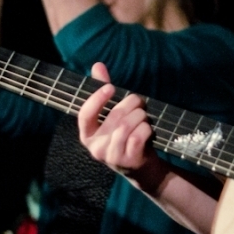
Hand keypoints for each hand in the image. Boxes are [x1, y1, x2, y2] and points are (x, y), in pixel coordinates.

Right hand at [78, 63, 166, 191]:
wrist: (141, 168)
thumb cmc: (124, 135)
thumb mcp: (111, 115)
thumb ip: (102, 91)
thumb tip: (97, 65)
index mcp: (87, 135)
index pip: (85, 115)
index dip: (97, 99)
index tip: (110, 87)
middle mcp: (96, 148)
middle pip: (115, 116)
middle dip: (132, 104)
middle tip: (140, 103)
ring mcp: (112, 156)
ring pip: (128, 124)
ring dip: (141, 115)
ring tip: (144, 118)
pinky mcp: (128, 161)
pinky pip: (139, 135)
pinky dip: (147, 128)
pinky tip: (148, 130)